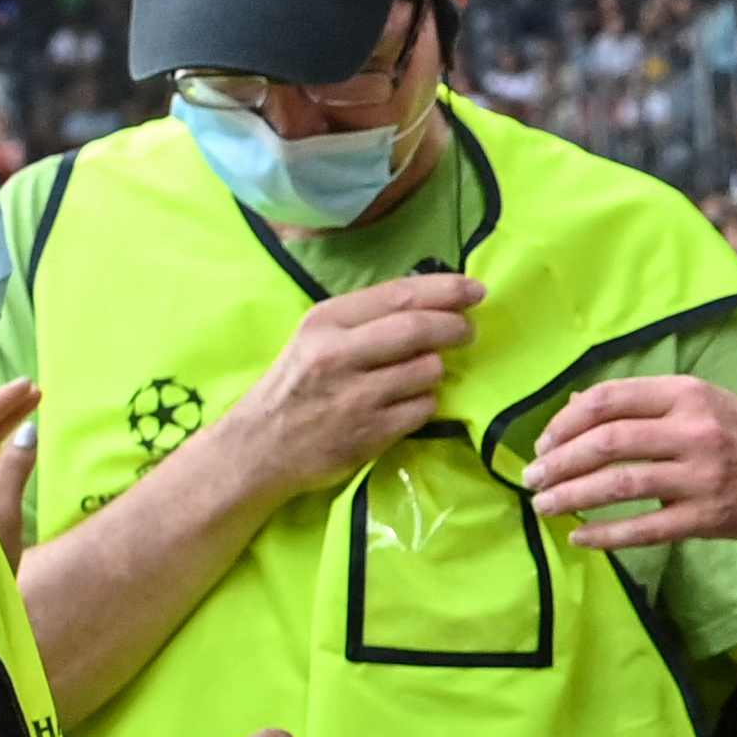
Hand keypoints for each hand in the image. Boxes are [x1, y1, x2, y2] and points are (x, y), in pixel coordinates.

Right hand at [206, 273, 482, 501]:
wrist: (262, 447)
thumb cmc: (296, 386)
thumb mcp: (317, 338)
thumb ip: (366, 320)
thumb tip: (432, 302)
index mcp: (326, 321)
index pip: (398, 296)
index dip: (445, 290)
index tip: (475, 290)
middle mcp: (339, 353)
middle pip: (418, 329)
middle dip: (454, 327)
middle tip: (467, 330)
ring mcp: (356, 396)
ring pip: (428, 370)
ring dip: (436, 370)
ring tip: (421, 373)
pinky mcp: (371, 433)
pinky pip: (424, 408)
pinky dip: (426, 403)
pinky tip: (408, 403)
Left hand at [524, 374, 736, 547]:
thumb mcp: (702, 402)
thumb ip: (643, 402)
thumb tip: (575, 405)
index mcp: (687, 393)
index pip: (609, 400)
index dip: (566, 422)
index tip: (543, 443)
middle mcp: (694, 430)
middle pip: (607, 442)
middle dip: (559, 462)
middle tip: (531, 478)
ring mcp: (702, 476)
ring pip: (619, 484)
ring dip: (572, 496)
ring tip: (543, 506)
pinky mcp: (708, 517)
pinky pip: (646, 528)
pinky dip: (607, 533)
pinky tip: (580, 536)